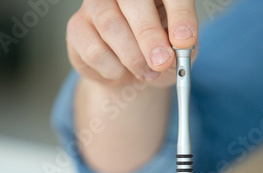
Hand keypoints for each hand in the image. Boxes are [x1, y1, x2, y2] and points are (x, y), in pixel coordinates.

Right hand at [67, 0, 198, 87]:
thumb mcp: (179, 52)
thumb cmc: (159, 54)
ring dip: (133, 57)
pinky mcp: (77, 26)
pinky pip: (94, 50)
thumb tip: (178, 45)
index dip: (179, 14)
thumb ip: (183, 47)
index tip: (184, 39)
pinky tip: (121, 70)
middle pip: (132, 1)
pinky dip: (113, 69)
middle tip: (162, 61)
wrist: (131, 76)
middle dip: (150, 35)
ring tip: (147, 73)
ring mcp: (96, 5)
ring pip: (110, 25)